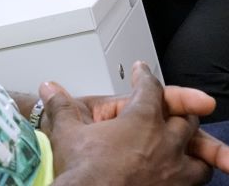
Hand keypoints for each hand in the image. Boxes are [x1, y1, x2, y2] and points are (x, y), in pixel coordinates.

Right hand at [43, 62, 216, 184]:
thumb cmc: (83, 173)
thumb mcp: (66, 131)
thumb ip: (60, 105)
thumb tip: (48, 88)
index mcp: (141, 121)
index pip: (151, 89)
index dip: (145, 77)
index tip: (141, 72)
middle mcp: (164, 145)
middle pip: (184, 120)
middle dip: (176, 110)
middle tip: (166, 107)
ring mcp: (175, 175)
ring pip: (198, 156)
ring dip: (191, 148)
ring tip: (181, 146)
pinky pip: (194, 184)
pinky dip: (188, 177)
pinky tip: (177, 177)